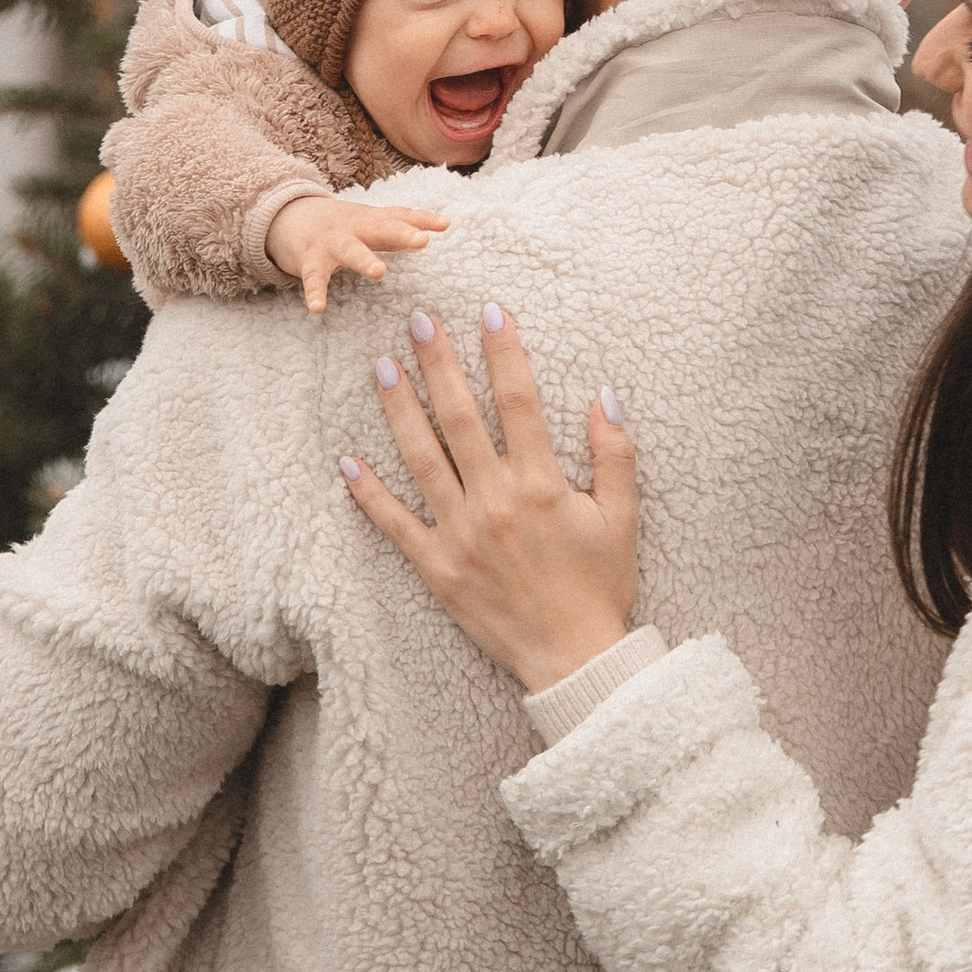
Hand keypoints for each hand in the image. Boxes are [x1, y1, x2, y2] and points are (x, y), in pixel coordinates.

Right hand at [265, 190, 451, 313]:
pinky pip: (314, 278)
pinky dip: (315, 293)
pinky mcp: (310, 260)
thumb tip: (446, 223)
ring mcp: (331, 243)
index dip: (422, 219)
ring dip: (364, 259)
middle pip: (380, 228)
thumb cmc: (344, 225)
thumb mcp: (373, 221)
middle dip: (401, 234)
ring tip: (379, 271)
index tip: (445, 223)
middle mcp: (354, 228)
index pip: (400, 217)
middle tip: (422, 241)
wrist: (290, 215)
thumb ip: (404, 224)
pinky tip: (318, 309)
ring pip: (349, 250)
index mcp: (372, 220)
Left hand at [339, 304, 638, 694]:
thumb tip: (604, 395)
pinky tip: (348, 460)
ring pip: (422, 459)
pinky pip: (396, 525)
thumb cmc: (601, 587)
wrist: (574, 660)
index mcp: (542, 485)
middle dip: (440, 363)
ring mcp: (461, 534)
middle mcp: (496, 502)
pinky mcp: (438, 568)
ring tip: (382, 367)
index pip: (519, 401)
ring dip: (400, 411)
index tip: (489, 311)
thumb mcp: (623, 518)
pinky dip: (369, 494)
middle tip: (419, 320)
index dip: (503, 352)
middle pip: (461, 418)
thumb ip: (614, 454)